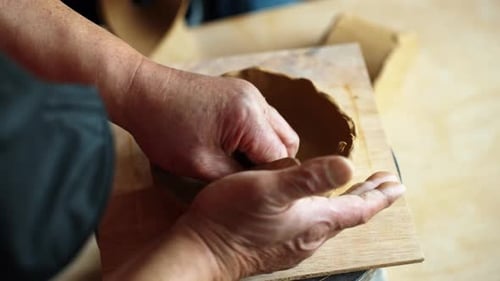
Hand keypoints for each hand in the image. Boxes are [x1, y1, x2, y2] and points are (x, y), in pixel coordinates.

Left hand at [121, 60, 298, 180]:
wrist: (141, 91)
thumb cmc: (163, 128)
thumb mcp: (200, 165)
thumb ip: (235, 178)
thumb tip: (257, 187)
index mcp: (249, 117)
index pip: (281, 158)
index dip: (269, 181)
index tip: (254, 195)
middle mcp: (257, 100)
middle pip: (287, 142)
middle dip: (273, 165)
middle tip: (247, 181)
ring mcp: (249, 93)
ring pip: (276, 130)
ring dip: (264, 150)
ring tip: (238, 166)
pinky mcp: (240, 92)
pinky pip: (261, 120)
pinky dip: (254, 137)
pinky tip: (232, 149)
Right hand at [173, 156, 404, 278]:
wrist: (202, 251)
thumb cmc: (232, 217)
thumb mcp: (270, 188)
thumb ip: (309, 178)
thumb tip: (349, 166)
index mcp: (315, 219)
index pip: (359, 207)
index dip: (379, 194)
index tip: (398, 184)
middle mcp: (310, 236)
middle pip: (349, 215)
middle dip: (369, 197)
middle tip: (386, 185)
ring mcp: (294, 244)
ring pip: (332, 221)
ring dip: (349, 204)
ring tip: (357, 192)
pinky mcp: (278, 246)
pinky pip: (313, 227)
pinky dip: (326, 212)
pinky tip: (314, 209)